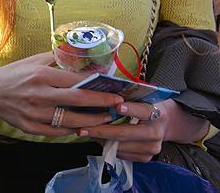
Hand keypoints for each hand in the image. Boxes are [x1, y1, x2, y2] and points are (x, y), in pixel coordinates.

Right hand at [0, 52, 123, 136]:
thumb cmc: (13, 74)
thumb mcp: (33, 61)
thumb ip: (57, 60)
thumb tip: (82, 60)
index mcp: (41, 76)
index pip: (76, 82)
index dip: (98, 87)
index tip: (114, 90)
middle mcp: (39, 95)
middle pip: (77, 101)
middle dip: (101, 104)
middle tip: (117, 105)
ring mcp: (34, 113)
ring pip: (70, 121)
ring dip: (91, 121)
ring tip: (104, 119)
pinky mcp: (30, 127)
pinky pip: (56, 132)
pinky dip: (71, 131)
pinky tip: (82, 128)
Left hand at [78, 99, 209, 161]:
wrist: (165, 124)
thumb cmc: (146, 106)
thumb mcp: (141, 98)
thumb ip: (127, 96)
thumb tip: (101, 90)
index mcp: (156, 113)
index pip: (143, 111)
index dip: (130, 109)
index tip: (117, 106)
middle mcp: (156, 132)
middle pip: (125, 133)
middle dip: (101, 131)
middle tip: (82, 129)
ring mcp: (152, 147)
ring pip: (120, 146)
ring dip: (100, 139)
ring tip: (85, 132)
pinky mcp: (146, 157)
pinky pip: (122, 154)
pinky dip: (108, 147)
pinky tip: (98, 139)